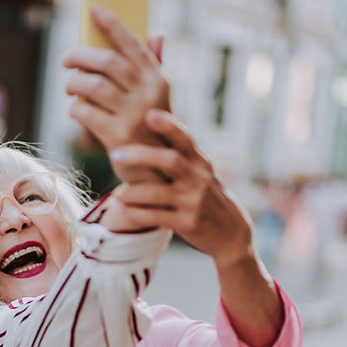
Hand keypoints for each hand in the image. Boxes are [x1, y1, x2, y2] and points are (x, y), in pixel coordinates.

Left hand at [63, 6, 170, 183]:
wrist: (160, 175)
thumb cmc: (154, 132)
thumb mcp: (160, 99)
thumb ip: (155, 67)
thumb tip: (156, 32)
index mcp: (159, 79)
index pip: (132, 42)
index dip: (111, 23)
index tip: (93, 8)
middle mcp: (148, 94)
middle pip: (107, 61)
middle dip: (80, 55)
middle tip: (66, 58)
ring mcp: (133, 115)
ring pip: (92, 84)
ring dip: (74, 83)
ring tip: (70, 86)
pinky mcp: (116, 136)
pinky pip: (85, 112)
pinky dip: (75, 108)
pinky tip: (76, 110)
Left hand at [109, 110, 254, 266]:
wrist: (231, 232)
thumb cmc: (206, 196)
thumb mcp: (200, 172)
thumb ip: (180, 154)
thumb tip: (147, 124)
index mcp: (200, 162)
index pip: (185, 138)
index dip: (169, 126)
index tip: (149, 114)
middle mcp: (199, 178)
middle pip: (170, 160)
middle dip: (141, 155)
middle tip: (114, 154)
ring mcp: (194, 202)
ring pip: (158, 193)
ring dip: (133, 192)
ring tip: (116, 194)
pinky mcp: (189, 224)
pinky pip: (156, 218)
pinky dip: (136, 213)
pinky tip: (123, 210)